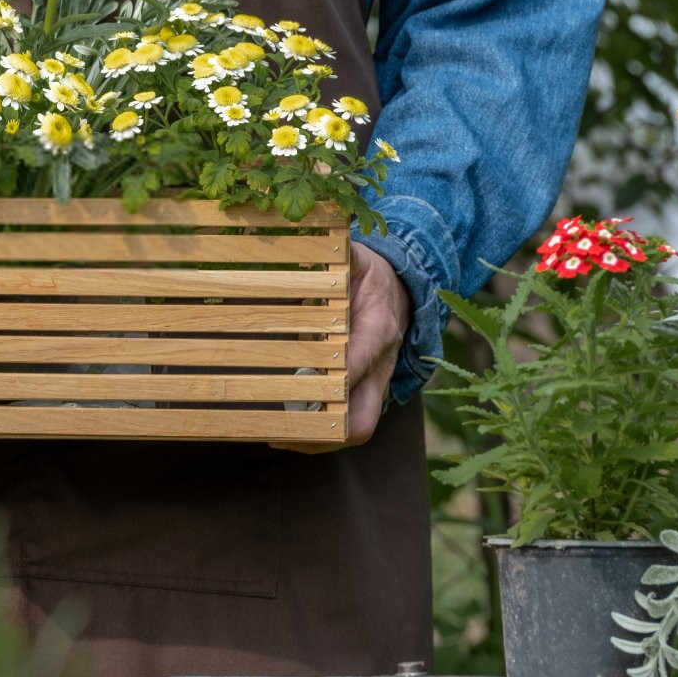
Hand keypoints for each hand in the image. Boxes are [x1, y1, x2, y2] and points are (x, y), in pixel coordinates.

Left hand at [275, 242, 410, 452]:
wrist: (402, 293)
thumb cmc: (371, 276)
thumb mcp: (359, 259)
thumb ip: (342, 254)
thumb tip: (323, 237)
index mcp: (377, 331)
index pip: (357, 364)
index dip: (331, 382)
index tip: (297, 390)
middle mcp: (380, 366)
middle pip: (362, 419)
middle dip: (323, 433)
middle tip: (278, 430)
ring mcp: (375, 385)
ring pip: (356, 429)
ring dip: (318, 438)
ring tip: (275, 434)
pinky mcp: (367, 394)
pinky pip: (348, 423)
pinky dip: (320, 432)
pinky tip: (285, 427)